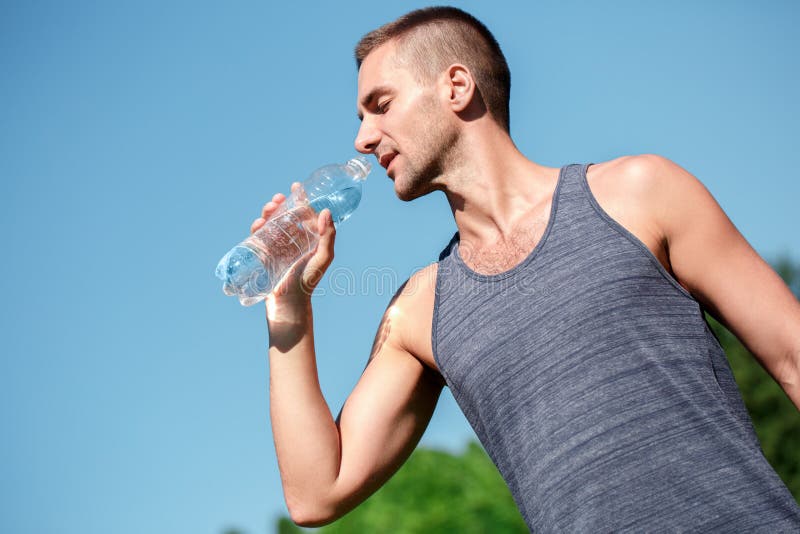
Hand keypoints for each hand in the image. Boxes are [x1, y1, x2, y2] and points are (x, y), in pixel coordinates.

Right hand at [250, 183, 336, 318]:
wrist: (289, 303)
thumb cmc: (308, 281)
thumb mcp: (323, 258)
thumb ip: (328, 236)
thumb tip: (327, 212)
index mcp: (310, 239)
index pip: (305, 215)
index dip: (300, 200)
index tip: (296, 187)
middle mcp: (294, 241)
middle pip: (286, 216)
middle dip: (280, 205)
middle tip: (277, 200)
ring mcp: (278, 247)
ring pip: (271, 224)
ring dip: (268, 214)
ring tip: (267, 211)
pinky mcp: (265, 254)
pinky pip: (260, 236)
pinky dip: (257, 228)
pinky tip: (258, 225)